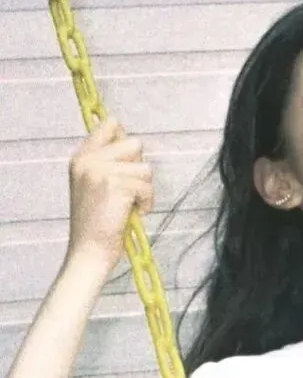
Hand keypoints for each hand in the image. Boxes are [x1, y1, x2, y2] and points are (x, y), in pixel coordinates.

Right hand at [66, 116, 153, 272]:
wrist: (88, 252)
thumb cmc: (95, 224)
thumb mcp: (91, 185)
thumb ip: (106, 162)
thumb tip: (133, 142)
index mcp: (80, 158)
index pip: (110, 124)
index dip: (124, 137)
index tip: (127, 156)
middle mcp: (88, 161)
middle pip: (135, 144)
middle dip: (138, 168)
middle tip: (126, 191)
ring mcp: (101, 172)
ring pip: (145, 168)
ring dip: (144, 189)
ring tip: (128, 205)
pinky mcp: (116, 186)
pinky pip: (148, 186)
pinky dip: (146, 202)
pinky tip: (131, 214)